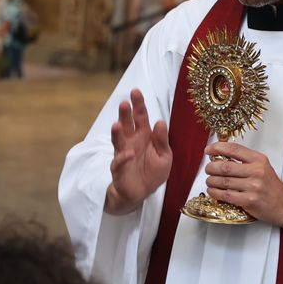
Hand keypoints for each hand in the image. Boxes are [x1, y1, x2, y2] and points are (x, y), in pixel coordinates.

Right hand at [105, 89, 171, 214]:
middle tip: (124, 103)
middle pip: (127, 124)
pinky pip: (119, 162)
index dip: (139, 105)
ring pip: (118, 140)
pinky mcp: (119, 168)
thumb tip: (160, 122)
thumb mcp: (165, 155)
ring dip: (117, 132)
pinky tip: (127, 154)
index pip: (141, 117)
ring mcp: (123, 153)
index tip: (135, 91)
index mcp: (144, 135)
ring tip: (116, 124)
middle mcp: (131, 141)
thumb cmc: (153, 171)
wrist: (142, 192)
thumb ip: (162, 140)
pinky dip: (123, 158)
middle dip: (125, 114)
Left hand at [204, 142, 282, 239]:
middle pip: (224, 166)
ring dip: (211, 181)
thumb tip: (219, 155)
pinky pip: (225, 195)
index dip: (217, 148)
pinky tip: (213, 191)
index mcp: (259, 160)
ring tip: (210, 181)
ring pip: (222, 181)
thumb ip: (244, 160)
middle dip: (211, 167)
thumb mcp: (262, 166)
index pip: (234, 149)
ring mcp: (253, 186)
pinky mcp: (249, 200)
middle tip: (208, 170)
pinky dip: (215, 192)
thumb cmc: (270, 186)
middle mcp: (257, 171)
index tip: (208, 150)